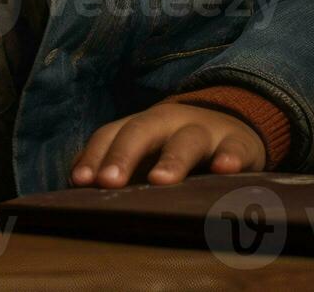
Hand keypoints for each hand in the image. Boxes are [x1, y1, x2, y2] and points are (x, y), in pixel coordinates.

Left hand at [70, 102, 265, 187]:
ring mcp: (205, 131)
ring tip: (159, 180)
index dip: (93, 156)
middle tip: (108, 182)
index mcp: (140, 125)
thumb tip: (75, 190)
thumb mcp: (144, 153)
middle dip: (123, 154)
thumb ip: (112, 167)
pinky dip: (230, 157)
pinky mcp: (239, 144)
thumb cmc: (174, 149)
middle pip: (141, 131)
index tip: (80, 182)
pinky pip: (235, 149)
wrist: (232, 125)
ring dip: (172, 160)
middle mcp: (168, 123)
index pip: (110, 134)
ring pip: (187, 140)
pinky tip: (224, 170)